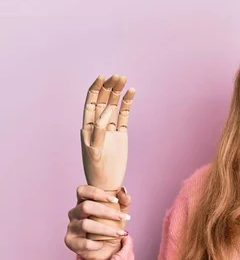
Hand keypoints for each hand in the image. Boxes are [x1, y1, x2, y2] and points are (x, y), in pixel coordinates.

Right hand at [65, 185, 131, 259]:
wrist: (105, 249)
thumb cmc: (111, 226)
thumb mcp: (120, 213)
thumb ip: (123, 201)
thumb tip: (123, 191)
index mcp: (83, 202)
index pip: (82, 191)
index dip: (97, 193)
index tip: (115, 200)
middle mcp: (74, 213)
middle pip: (85, 207)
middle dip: (107, 212)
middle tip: (123, 218)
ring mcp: (71, 227)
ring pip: (85, 225)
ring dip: (106, 229)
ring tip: (120, 233)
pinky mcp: (70, 241)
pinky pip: (84, 242)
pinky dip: (96, 244)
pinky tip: (102, 244)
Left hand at [81, 74, 134, 190]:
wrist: (107, 183)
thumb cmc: (97, 169)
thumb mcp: (94, 150)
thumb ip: (99, 130)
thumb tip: (107, 111)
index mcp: (88, 126)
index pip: (91, 102)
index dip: (96, 89)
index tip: (102, 77)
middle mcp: (99, 124)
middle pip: (103, 100)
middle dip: (109, 87)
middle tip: (118, 76)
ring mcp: (111, 128)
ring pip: (114, 105)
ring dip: (118, 92)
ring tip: (124, 80)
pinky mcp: (121, 134)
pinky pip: (125, 115)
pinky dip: (128, 104)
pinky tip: (132, 93)